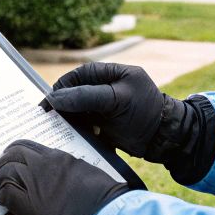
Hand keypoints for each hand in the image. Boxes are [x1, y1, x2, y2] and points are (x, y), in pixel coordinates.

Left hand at [0, 139, 133, 214]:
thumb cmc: (106, 202)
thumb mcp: (92, 176)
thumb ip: (77, 173)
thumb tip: (72, 179)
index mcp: (61, 158)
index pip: (31, 147)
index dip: (19, 154)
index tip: (17, 161)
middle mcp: (44, 165)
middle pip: (13, 154)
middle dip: (4, 162)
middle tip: (0, 171)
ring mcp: (34, 182)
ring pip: (4, 171)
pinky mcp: (28, 203)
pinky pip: (4, 193)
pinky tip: (0, 202)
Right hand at [43, 64, 214, 183]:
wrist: (165, 140)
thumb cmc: (145, 114)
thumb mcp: (116, 100)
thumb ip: (86, 97)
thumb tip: (55, 99)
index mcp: (114, 73)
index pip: (81, 74)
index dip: (64, 86)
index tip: (50, 100)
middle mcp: (109, 87)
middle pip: (77, 91)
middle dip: (63, 103)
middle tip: (49, 116)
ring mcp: (107, 106)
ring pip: (79, 108)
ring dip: (69, 118)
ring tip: (57, 127)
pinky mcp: (106, 124)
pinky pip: (85, 123)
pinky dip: (77, 129)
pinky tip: (71, 135)